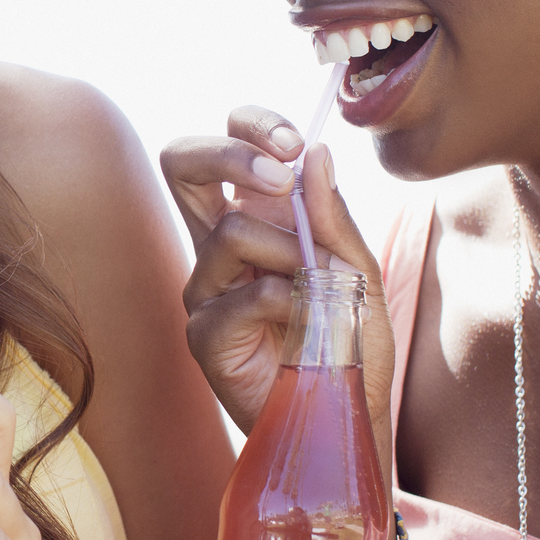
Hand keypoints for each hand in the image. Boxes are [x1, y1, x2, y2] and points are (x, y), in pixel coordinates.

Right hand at [160, 111, 391, 436]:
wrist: (349, 412)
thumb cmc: (351, 342)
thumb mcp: (358, 270)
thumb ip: (334, 218)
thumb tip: (316, 153)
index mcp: (253, 218)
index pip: (227, 145)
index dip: (248, 127)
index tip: (292, 144)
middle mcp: (217, 245)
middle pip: (181, 161)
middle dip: (230, 153)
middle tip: (281, 176)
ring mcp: (204, 288)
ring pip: (229, 232)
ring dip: (291, 254)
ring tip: (322, 294)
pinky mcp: (203, 333)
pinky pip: (243, 295)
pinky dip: (289, 304)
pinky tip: (306, 329)